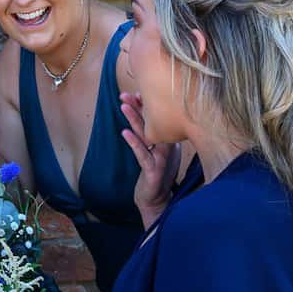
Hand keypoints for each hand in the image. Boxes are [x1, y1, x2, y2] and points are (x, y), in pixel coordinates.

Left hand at [120, 91, 180, 226]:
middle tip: (125, 94)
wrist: (157, 200)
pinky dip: (134, 142)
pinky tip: (124, 132)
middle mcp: (167, 146)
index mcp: (169, 140)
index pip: (159, 119)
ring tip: (123, 105)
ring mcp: (162, 158)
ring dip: (135, 119)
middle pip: (153, 123)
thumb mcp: (156, 151)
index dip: (148, 106)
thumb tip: (143, 114)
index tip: (136, 91)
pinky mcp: (153, 170)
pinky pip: (142, 154)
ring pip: (148, 135)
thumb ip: (151, 134)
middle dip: (139, 107)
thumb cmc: (155, 173)